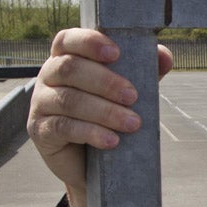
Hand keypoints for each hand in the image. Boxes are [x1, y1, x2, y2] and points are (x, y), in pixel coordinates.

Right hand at [27, 28, 173, 206]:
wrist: (102, 169)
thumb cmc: (118, 119)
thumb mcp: (135, 96)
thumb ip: (148, 73)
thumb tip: (165, 56)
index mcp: (68, 60)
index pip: (67, 38)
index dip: (89, 39)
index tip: (118, 50)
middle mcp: (49, 79)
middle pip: (68, 68)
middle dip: (105, 81)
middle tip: (138, 97)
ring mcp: (41, 107)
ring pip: (66, 99)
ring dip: (103, 110)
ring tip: (134, 125)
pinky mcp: (42, 136)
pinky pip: (62, 129)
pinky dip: (91, 132)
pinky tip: (115, 142)